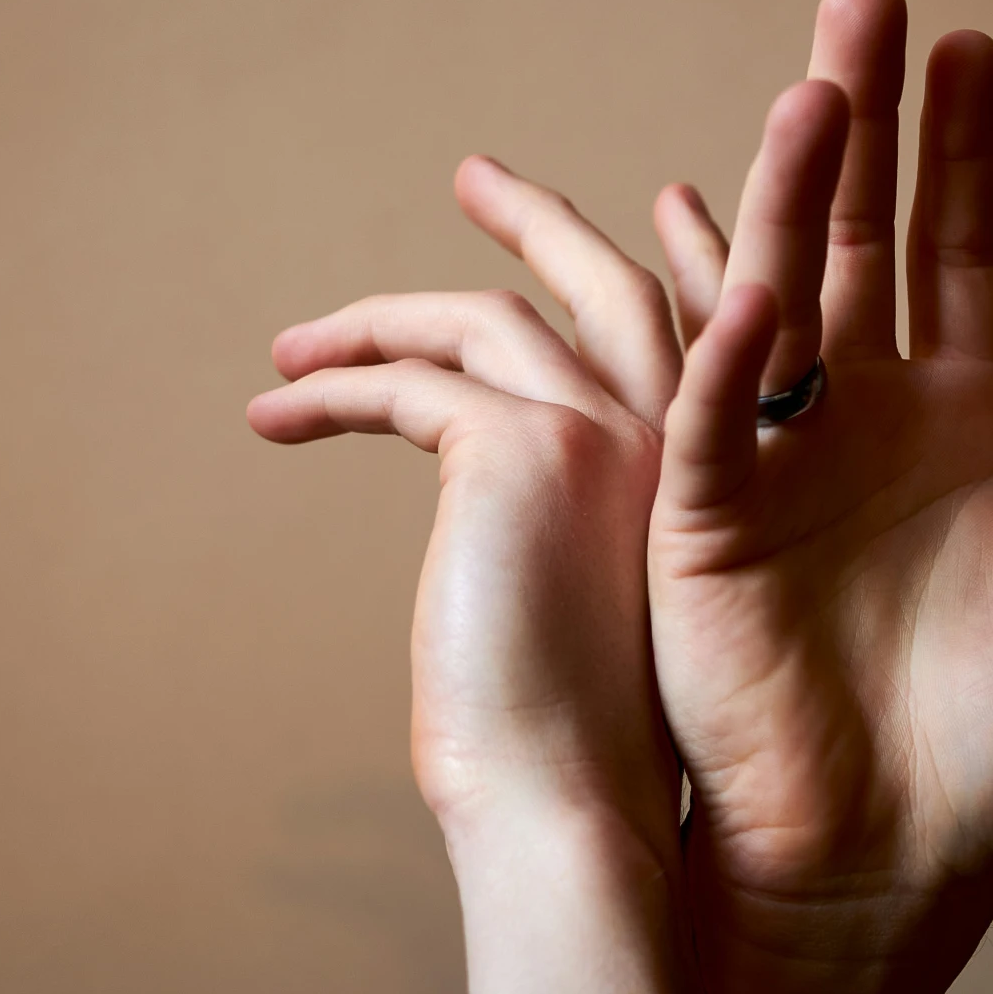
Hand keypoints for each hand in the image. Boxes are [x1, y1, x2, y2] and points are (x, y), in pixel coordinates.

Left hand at [246, 271, 678, 864]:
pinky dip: (333, 387)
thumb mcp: (591, 611)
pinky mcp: (523, 446)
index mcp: (717, 477)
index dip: (633, 271)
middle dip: (537, 218)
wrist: (575, 815)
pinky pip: (408, 381)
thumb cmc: (579, 752)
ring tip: (300, 339)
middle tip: (477, 178)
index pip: (680, 332)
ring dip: (382, 315)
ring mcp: (612, 429)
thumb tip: (487, 519)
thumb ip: (574, 532)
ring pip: (484, 319)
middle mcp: (688, 435)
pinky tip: (275, 415)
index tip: (584, 233)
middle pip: (605, 281)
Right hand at [461, 0, 992, 993]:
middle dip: (862, 119)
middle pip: (858, 234)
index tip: (971, 46)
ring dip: (789, 190)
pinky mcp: (706, 521)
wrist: (890, 865)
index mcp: (962, 422)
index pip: (961, 251)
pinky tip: (764, 267)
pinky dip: (735, 342)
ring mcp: (779, 459)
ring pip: (776, 292)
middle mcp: (862, 417)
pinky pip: (718, 410)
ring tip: (814, 82)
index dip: (968, 152)